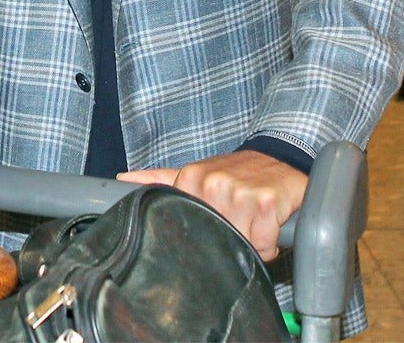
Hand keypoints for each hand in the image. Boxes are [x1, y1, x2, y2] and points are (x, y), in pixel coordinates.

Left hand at [118, 151, 306, 260]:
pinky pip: (263, 245)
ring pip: (240, 246)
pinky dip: (269, 243)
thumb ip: (160, 179)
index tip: (211, 222)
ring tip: (253, 218)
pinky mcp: (265, 203)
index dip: (201, 233)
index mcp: (190, 179)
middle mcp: (212, 184)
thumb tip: (122, 180)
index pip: (186, 226)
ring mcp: (238, 194)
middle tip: (237, 217)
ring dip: (250, 241)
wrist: (280, 158)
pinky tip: (268, 222)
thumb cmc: (238, 171)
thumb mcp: (197, 172)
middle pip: (214, 239)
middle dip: (228, 238)